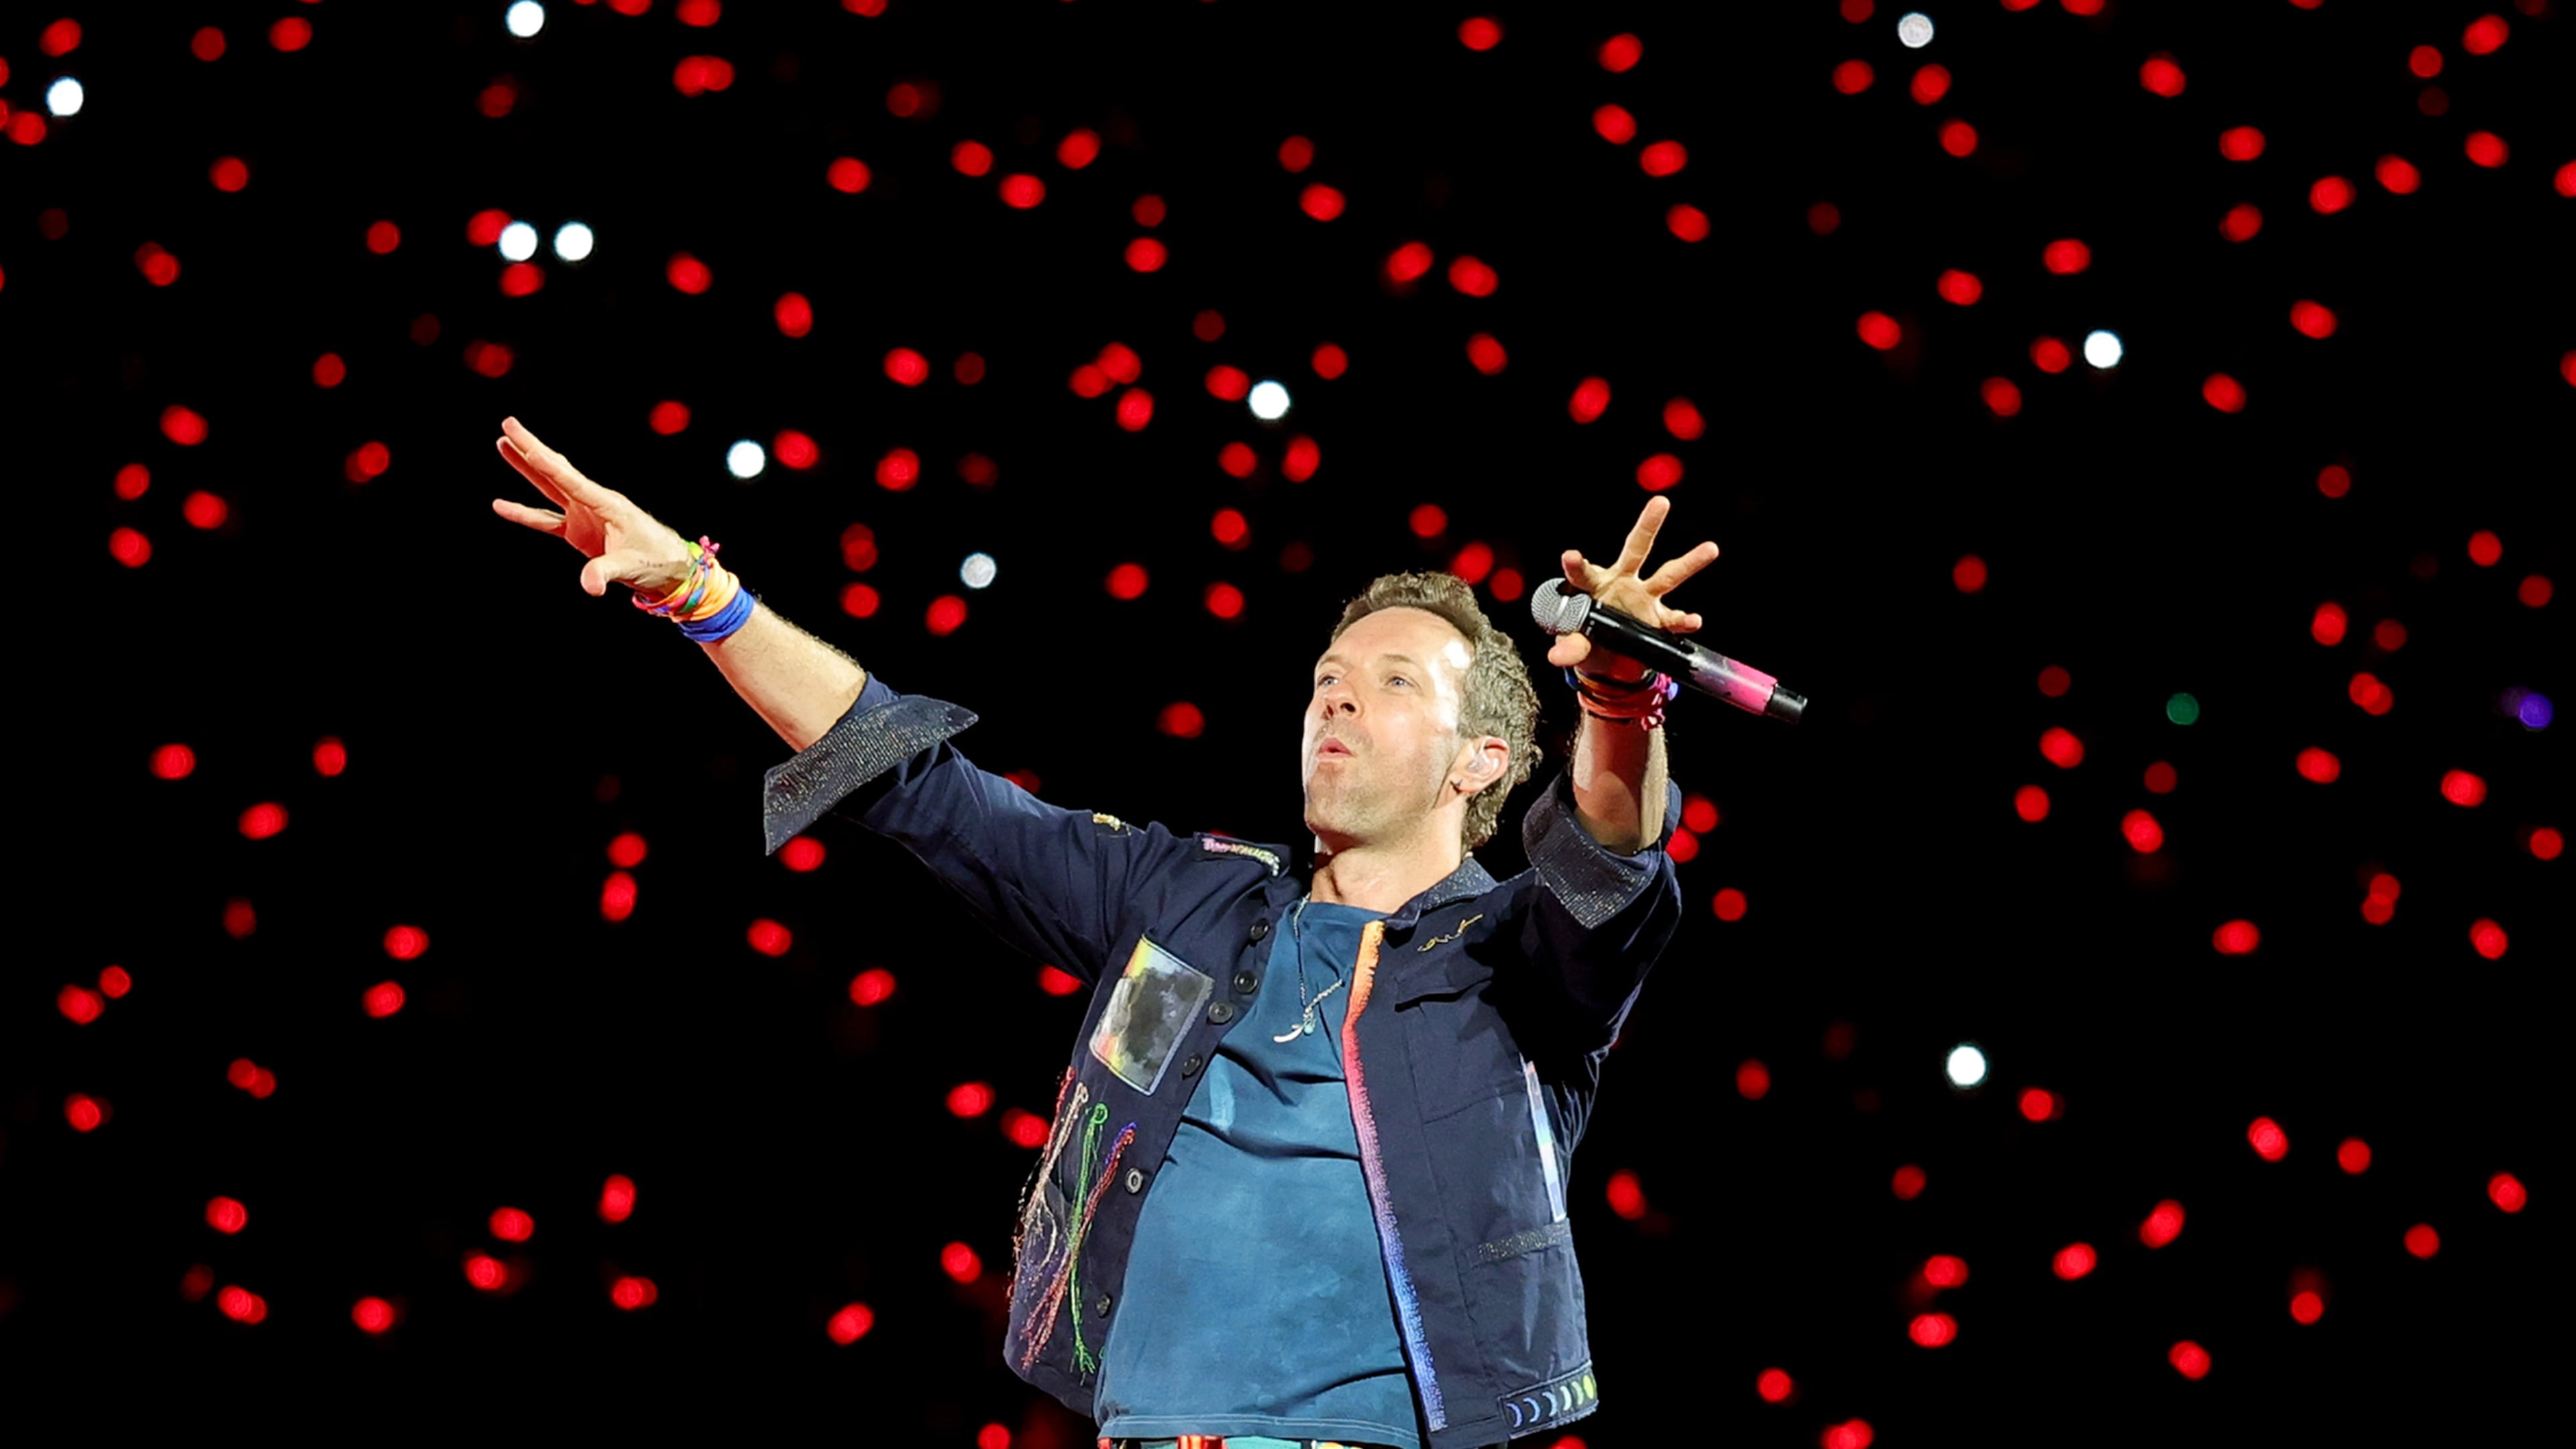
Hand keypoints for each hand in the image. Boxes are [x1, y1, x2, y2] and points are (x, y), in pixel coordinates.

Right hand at [489, 417, 695, 597]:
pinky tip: (500, 505)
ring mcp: (583, 515)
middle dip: (532, 448)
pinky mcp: (578, 531)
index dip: (548, 465)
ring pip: (548, 486)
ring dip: (526, 467)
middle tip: (508, 424)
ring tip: (503, 444)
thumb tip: (589, 585)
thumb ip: (606, 572)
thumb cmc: (657, 560)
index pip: (572, 481)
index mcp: (607, 504)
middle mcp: (592, 503)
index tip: (528, 447)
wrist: (668, 567)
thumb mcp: (632, 566)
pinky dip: (523, 513)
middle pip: (556, 471)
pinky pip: (545, 520)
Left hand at [1547, 496, 1718, 681]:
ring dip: (1690, 563)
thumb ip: (1569, 647)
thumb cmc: (1585, 639)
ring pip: (1668, 576)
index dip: (1576, 565)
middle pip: (1636, 550)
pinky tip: (1694, 620)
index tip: (1570, 555)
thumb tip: (1557, 657)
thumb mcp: (1574, 643)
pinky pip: (1673, 619)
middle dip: (1648, 526)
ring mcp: (1644, 598)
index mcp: (1594, 585)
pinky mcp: (1657, 619)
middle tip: (1661, 502)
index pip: (1583, 573)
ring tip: (1711, 548)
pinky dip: (1684, 621)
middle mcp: (1622, 583)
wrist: (1607, 658)